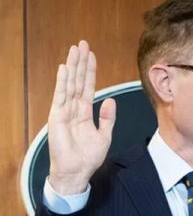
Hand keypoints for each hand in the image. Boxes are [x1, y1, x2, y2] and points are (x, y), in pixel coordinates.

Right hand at [47, 40, 115, 194]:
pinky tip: (65, 68)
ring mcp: (64, 111)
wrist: (76, 172)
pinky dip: (63, 81)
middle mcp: (73, 109)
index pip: (88, 87)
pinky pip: (61, 95)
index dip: (90, 71)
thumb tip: (111, 101)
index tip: (92, 55)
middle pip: (78, 81)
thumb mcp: (104, 136)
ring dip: (73, 66)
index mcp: (84, 113)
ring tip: (75, 49)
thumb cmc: (88, 157)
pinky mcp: (57, 117)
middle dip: (81, 63)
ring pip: (70, 84)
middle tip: (83, 43)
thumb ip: (107, 118)